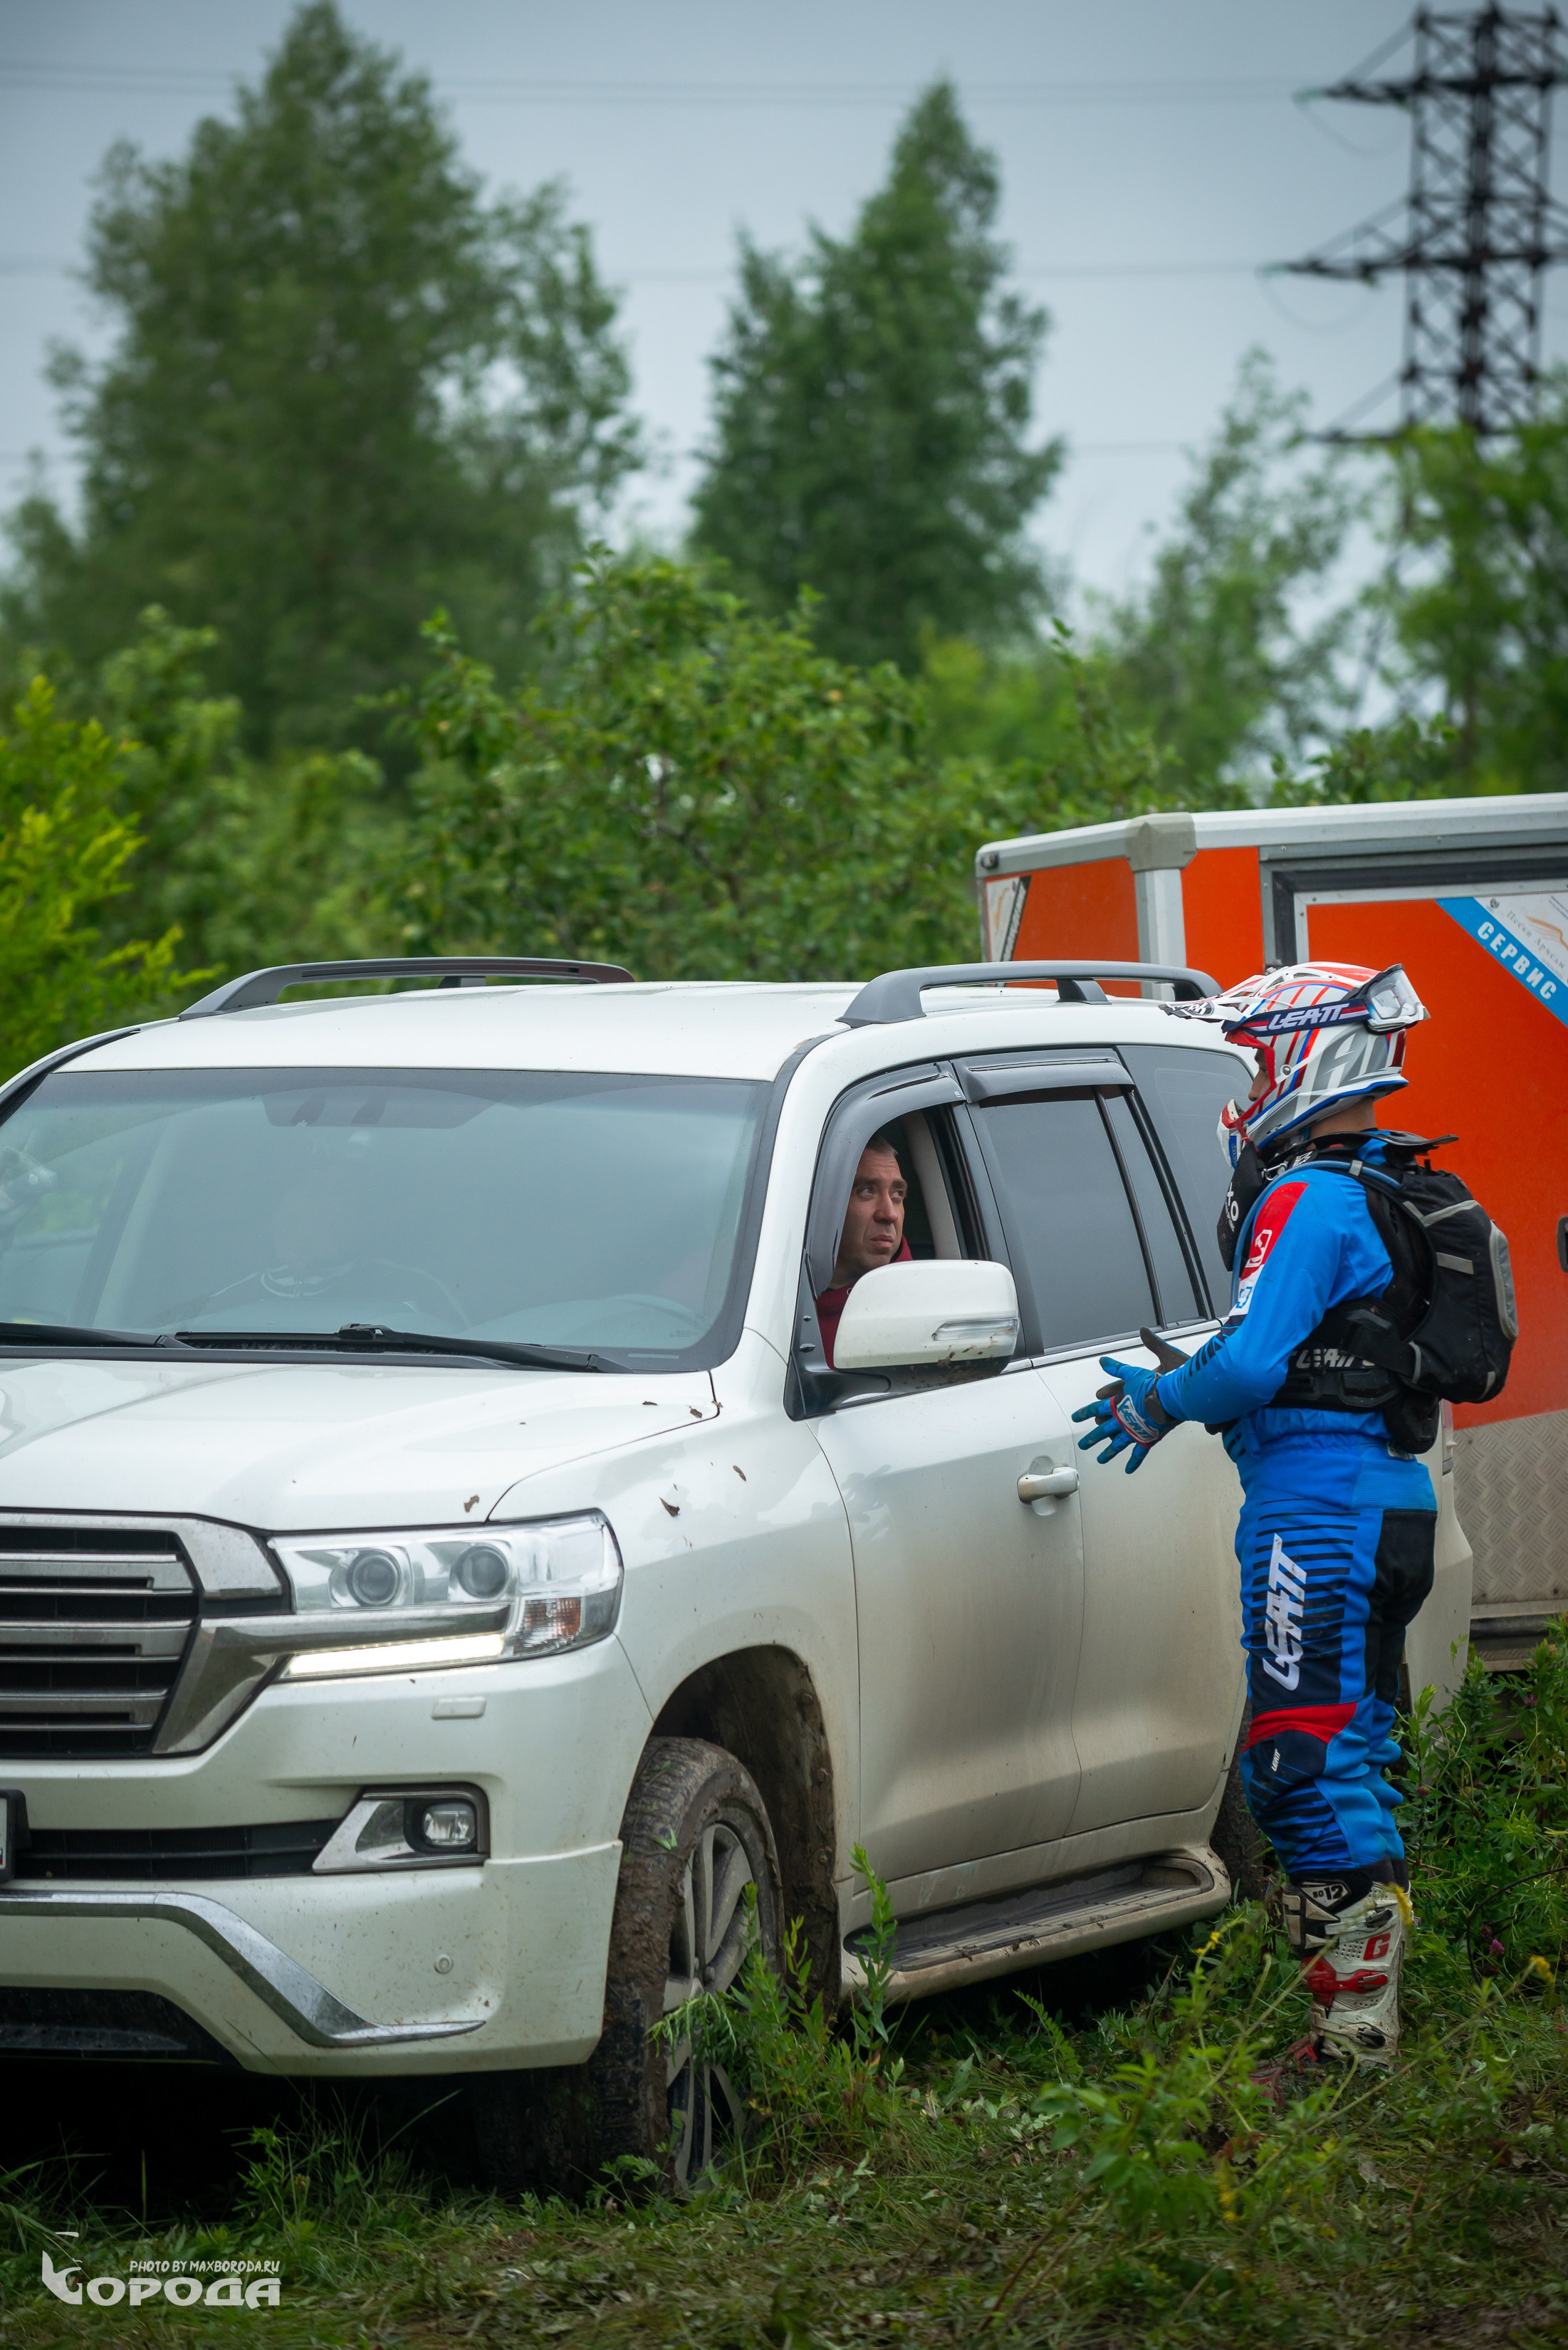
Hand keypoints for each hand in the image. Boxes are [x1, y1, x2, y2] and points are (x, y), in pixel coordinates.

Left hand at [1072, 1355, 1173, 1473]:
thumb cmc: (1154, 1384)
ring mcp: (1133, 1432)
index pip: (1096, 1410)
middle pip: (1102, 1431)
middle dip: (1091, 1438)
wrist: (1170, 1398)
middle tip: (1084, 1445)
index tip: (1076, 1418)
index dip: (1085, 1413)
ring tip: (1100, 1460)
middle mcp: (1121, 1420)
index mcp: (1117, 1405)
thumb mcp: (1133, 1372)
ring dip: (1107, 1453)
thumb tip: (1103, 1361)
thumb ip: (1117, 1368)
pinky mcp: (1146, 1439)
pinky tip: (1128, 1470)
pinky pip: (1138, 1454)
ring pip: (1116, 1445)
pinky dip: (1133, 1462)